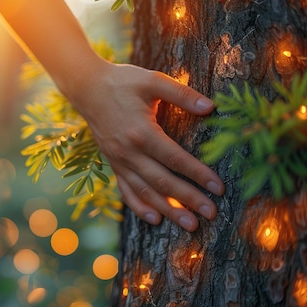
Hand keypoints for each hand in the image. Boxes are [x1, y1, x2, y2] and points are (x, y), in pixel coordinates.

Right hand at [64, 60, 224, 231]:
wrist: (86, 87)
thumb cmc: (122, 82)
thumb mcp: (152, 81)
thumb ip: (182, 94)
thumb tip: (211, 107)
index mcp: (141, 132)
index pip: (176, 159)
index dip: (199, 174)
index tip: (219, 188)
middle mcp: (129, 152)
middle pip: (163, 182)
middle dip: (189, 199)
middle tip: (211, 214)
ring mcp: (119, 161)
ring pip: (146, 192)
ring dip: (169, 210)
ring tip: (190, 225)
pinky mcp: (113, 164)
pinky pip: (126, 190)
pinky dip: (140, 207)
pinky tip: (155, 219)